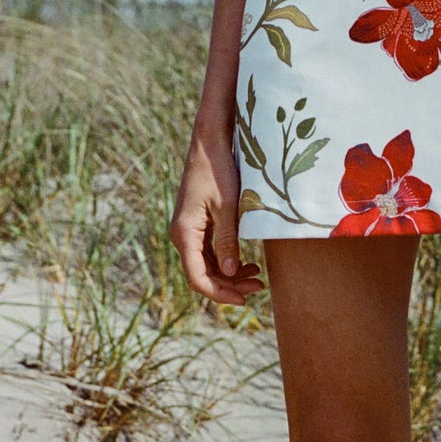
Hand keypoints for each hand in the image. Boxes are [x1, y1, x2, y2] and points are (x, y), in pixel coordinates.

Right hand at [168, 126, 264, 305]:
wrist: (209, 142)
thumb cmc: (218, 170)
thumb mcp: (227, 206)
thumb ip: (227, 240)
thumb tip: (230, 273)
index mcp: (184, 234)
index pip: (198, 278)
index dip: (220, 293)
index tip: (244, 299)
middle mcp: (182, 235)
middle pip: (202, 274)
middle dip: (229, 285)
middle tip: (258, 286)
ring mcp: (188, 230)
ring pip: (207, 264)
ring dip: (230, 273)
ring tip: (257, 275)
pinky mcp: (196, 223)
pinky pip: (209, 251)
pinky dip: (226, 259)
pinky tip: (246, 261)